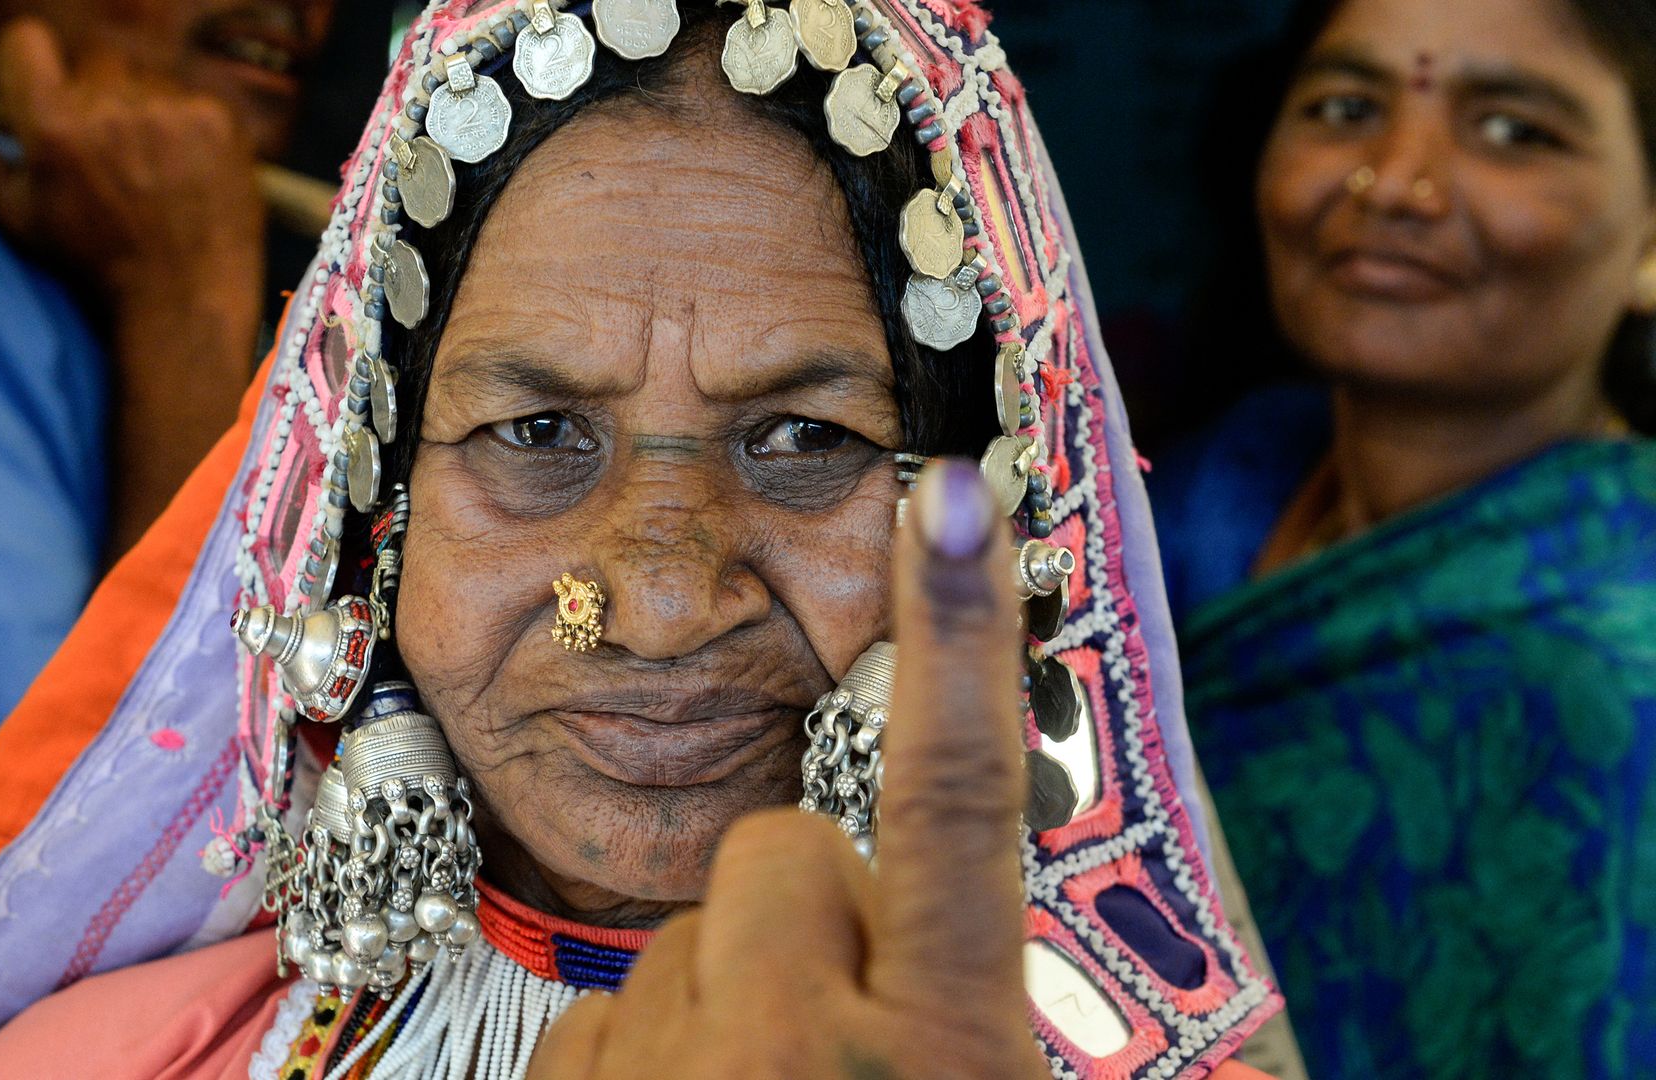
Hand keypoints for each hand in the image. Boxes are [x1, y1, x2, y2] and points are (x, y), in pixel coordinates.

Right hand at [0, 17, 265, 301]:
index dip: (30, 67)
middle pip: (89, 65)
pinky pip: (189, 99)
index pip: (25, 43)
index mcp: (52, 131)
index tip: (43, 99)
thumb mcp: (20, 221)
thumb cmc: (93, 268)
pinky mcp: (217, 121)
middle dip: (92, 101)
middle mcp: (110, 111)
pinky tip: (186, 175)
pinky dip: (187, 129)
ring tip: (149, 174)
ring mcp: (170, 114)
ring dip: (142, 114)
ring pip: (142, 82)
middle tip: (108, 162)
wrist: (184, 305)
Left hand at [529, 460, 1047, 1079]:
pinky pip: (604, 1015)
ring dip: (724, 998)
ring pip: (688, 934)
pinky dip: (644, 1055)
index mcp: (942, 1045)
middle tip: (835, 1027)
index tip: (954, 503)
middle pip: (783, 851)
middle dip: (807, 909)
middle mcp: (803, 1042)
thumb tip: (1068, 965)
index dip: (958, 642)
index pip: (956, 802)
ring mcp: (676, 1069)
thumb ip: (979, 993)